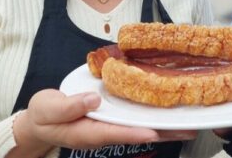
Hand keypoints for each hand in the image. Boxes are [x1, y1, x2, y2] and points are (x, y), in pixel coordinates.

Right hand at [9, 89, 195, 155]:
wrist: (40, 122)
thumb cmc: (43, 116)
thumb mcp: (48, 109)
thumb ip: (69, 106)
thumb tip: (94, 98)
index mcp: (88, 132)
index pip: (117, 133)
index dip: (137, 132)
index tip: (155, 131)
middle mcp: (105, 131)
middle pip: (138, 132)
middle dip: (164, 131)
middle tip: (190, 128)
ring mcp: (111, 125)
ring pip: (141, 126)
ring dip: (165, 124)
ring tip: (191, 122)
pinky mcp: (113, 117)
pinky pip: (136, 117)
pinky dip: (153, 112)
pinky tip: (170, 109)